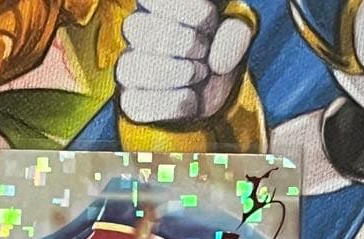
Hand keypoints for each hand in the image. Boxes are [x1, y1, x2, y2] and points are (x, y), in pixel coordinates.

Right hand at [117, 0, 253, 124]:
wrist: (210, 93)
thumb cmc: (216, 52)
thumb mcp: (233, 35)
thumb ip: (235, 34)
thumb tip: (218, 62)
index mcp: (155, 5)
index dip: (193, 12)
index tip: (210, 24)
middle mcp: (135, 33)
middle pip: (137, 28)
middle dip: (184, 42)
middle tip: (204, 51)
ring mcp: (128, 68)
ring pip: (133, 66)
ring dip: (180, 72)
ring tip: (200, 73)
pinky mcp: (130, 101)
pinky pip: (141, 103)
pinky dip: (177, 103)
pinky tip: (191, 98)